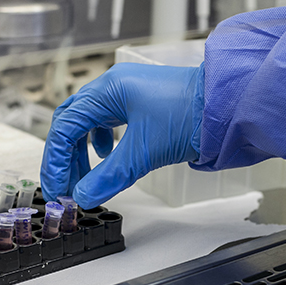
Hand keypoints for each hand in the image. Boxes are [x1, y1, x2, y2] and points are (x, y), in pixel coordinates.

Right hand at [40, 63, 203, 208]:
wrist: (229, 107)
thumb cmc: (192, 114)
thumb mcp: (145, 151)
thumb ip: (110, 176)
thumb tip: (84, 196)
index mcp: (109, 90)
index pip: (66, 125)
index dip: (56, 160)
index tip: (57, 187)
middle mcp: (115, 88)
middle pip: (74, 122)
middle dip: (65, 156)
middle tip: (63, 186)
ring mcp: (130, 95)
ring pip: (91, 123)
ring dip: (82, 152)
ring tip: (84, 178)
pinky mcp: (144, 106)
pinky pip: (110, 123)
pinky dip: (101, 143)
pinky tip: (107, 156)